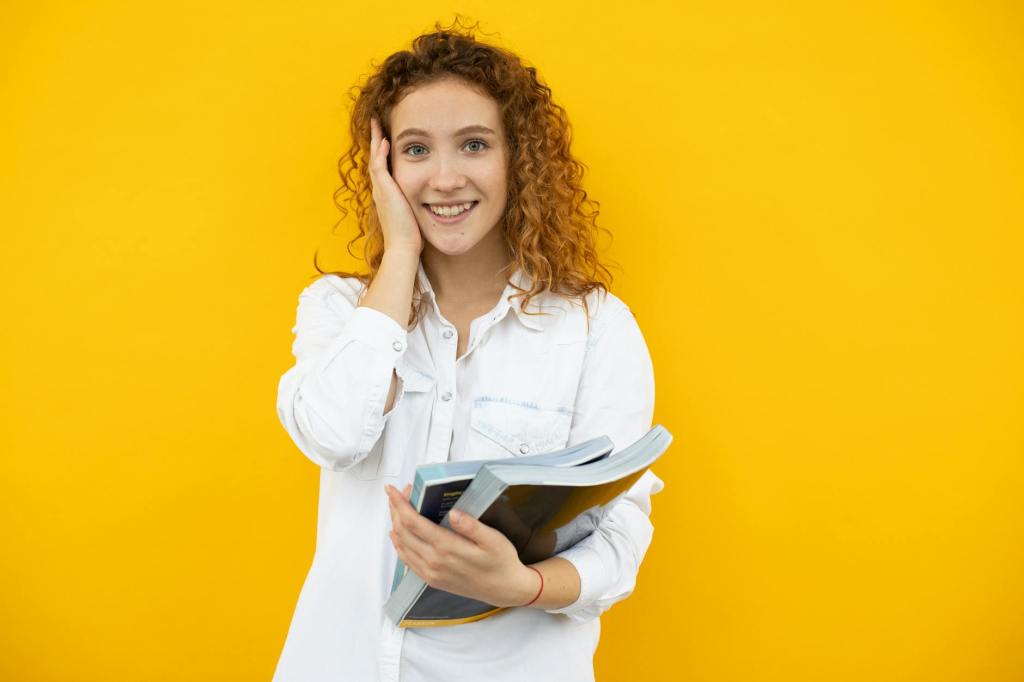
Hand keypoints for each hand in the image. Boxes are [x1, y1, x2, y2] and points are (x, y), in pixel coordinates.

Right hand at [369, 117, 422, 255]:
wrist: (403, 247)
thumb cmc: (411, 236)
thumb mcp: (413, 214)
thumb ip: (417, 204)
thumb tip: (432, 201)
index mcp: (386, 195)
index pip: (382, 168)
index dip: (382, 153)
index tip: (386, 138)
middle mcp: (380, 191)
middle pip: (375, 159)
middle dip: (376, 141)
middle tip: (376, 124)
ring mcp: (380, 190)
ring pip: (374, 159)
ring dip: (376, 141)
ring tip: (377, 125)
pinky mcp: (385, 192)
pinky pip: (379, 167)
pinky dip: (381, 153)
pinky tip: (385, 141)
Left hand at [386, 484, 540, 607]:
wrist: (504, 589)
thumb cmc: (500, 561)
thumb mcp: (493, 539)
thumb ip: (471, 526)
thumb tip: (453, 512)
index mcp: (447, 548)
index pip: (413, 522)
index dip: (400, 504)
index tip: (392, 490)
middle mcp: (434, 562)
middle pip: (403, 532)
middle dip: (396, 510)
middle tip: (397, 494)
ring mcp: (431, 573)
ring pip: (401, 546)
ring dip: (395, 525)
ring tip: (397, 508)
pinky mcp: (432, 579)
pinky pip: (407, 561)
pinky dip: (399, 545)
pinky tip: (399, 535)